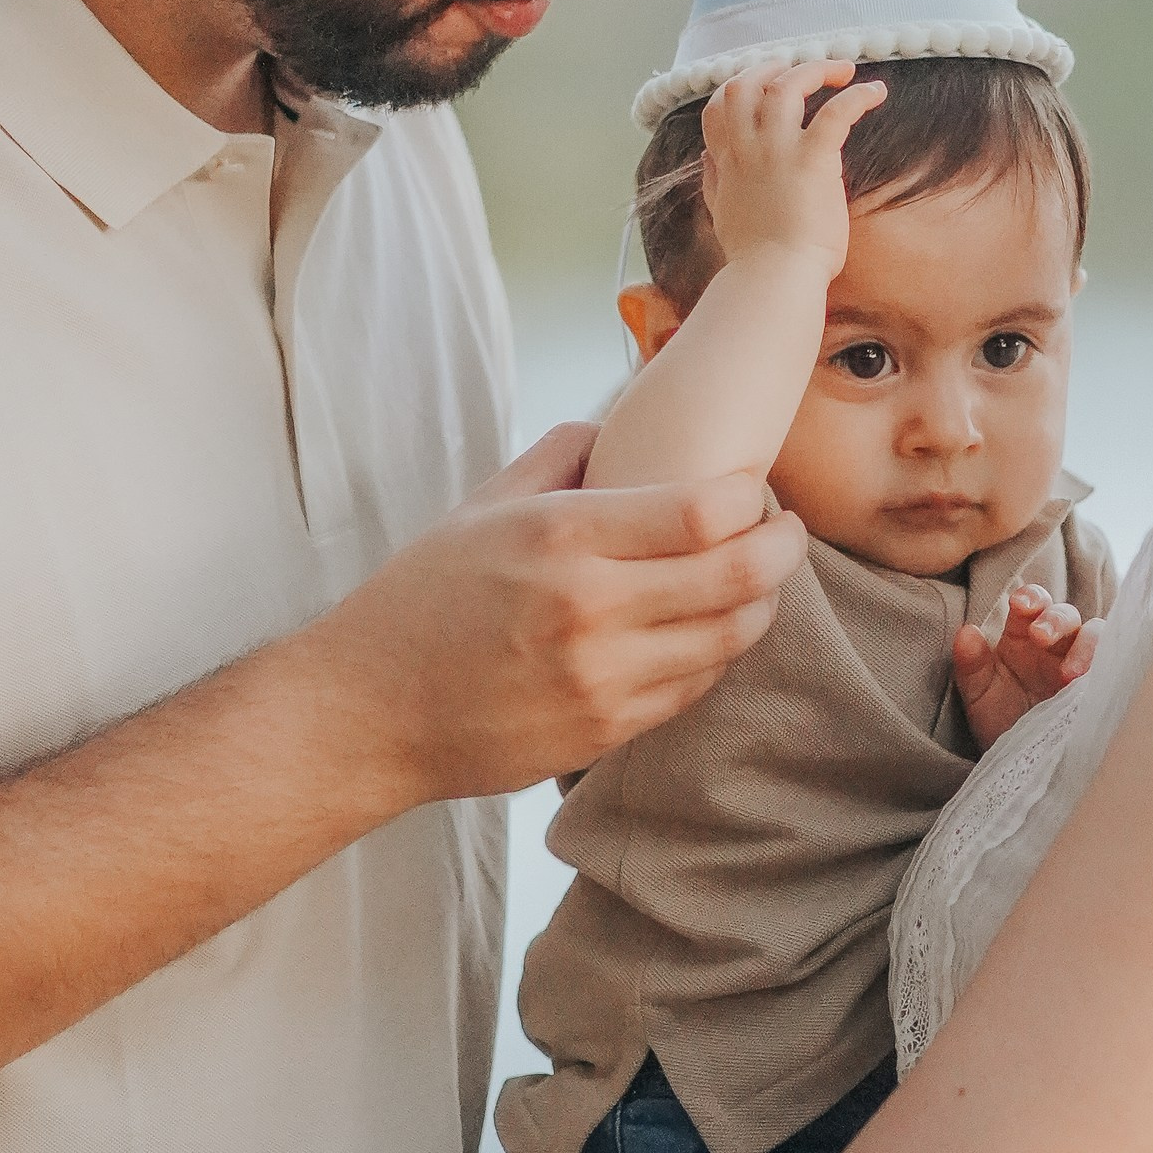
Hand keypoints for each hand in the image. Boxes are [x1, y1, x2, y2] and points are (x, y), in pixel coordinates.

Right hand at [303, 427, 807, 810]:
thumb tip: (619, 421)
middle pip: (738, 575)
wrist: (367, 713)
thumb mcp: (479, 506)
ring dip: (758, 605)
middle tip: (785, 532)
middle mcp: (590, 608)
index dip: (750, 498)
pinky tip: (705, 632)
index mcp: (561, 537)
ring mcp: (603, 677)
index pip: (703, 509)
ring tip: (754, 581)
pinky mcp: (606, 730)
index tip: (754, 491)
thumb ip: (558, 457)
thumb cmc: (420, 601)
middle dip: (781, 548)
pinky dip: (714, 655)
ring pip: (730, 638)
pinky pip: (695, 688)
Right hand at [699, 61, 887, 276]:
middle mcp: (748, 149)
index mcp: (728, 162)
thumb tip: (708, 157)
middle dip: (771, 67)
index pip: (718, 107)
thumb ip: (715, 182)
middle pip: (747, 84)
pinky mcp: (813, 159)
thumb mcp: (722, 215)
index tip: (762, 85)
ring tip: (841, 69)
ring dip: (815, 69)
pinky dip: (857, 96)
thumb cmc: (755, 258)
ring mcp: (778, 151)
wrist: (774, 278)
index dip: (739, 87)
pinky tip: (875, 92)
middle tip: (799, 68)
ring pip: (788, 85)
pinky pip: (836, 112)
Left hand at [952, 586, 1100, 748]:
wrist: (1021, 763)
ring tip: (1070, 674)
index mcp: (1024, 634)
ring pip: (1095, 635)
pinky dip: (1108, 669)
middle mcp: (1056, 644)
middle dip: (1056, 620)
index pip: (1032, 602)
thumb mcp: (979, 696)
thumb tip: (966, 631)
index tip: (1019, 605)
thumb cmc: (998, 721)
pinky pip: (1112, 668)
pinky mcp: (1098, 685)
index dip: (1031, 597)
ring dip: (1086, 646)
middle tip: (1041, 637)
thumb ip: (971, 665)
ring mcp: (1081, 662)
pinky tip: (1096, 684)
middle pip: (1066, 615)